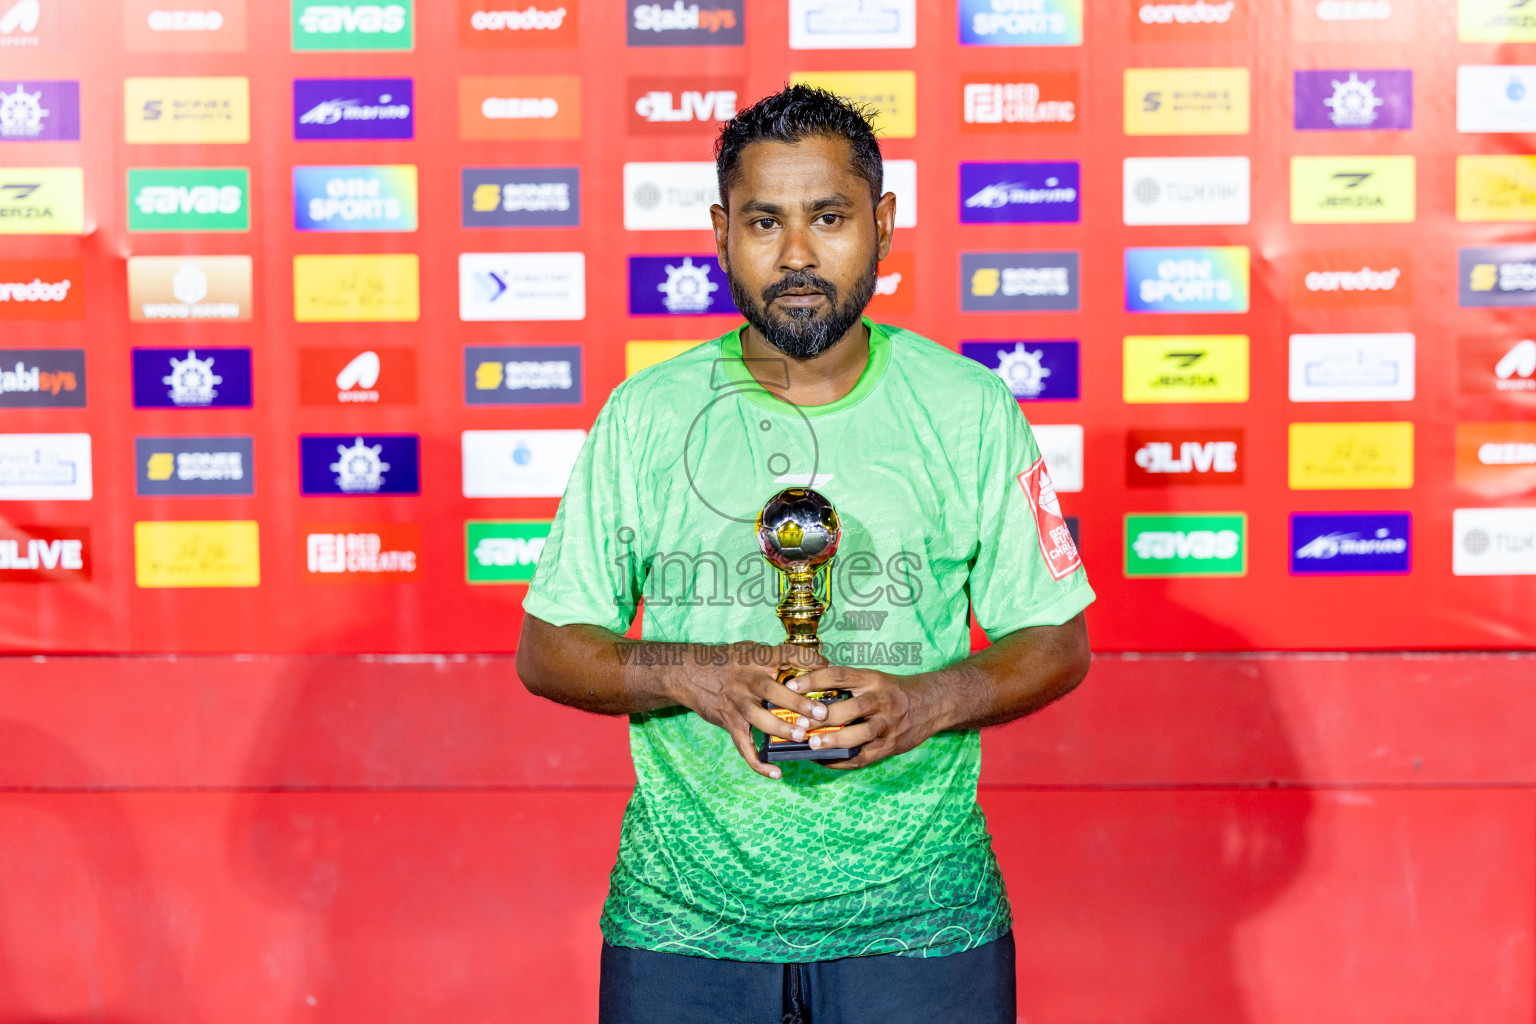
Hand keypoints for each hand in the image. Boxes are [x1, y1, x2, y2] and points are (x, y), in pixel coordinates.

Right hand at [672, 642, 831, 779]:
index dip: (809, 661)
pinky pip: (744, 746)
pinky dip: (758, 763)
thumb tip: (816, 663)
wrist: (689, 672)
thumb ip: (779, 657)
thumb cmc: (727, 660)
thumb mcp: (752, 650)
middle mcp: (747, 681)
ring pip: (760, 718)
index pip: (787, 655)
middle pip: (775, 691)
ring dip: (781, 729)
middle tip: (822, 714)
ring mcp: (737, 703)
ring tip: (801, 737)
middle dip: (799, 703)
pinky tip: (775, 773)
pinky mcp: (729, 722)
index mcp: (757, 660)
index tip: (829, 669)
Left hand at [785, 665, 945, 769]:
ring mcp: (888, 725)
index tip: (792, 687)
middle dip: (823, 718)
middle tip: (799, 724)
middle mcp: (881, 701)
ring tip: (812, 746)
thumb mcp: (874, 679)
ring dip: (834, 741)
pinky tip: (823, 761)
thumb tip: (809, 694)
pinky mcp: (890, 746)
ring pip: (860, 735)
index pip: (840, 676)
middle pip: (851, 709)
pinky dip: (842, 761)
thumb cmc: (894, 691)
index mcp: (873, 680)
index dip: (814, 681)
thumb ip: (847, 686)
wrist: (933, 704)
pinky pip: (864, 757)